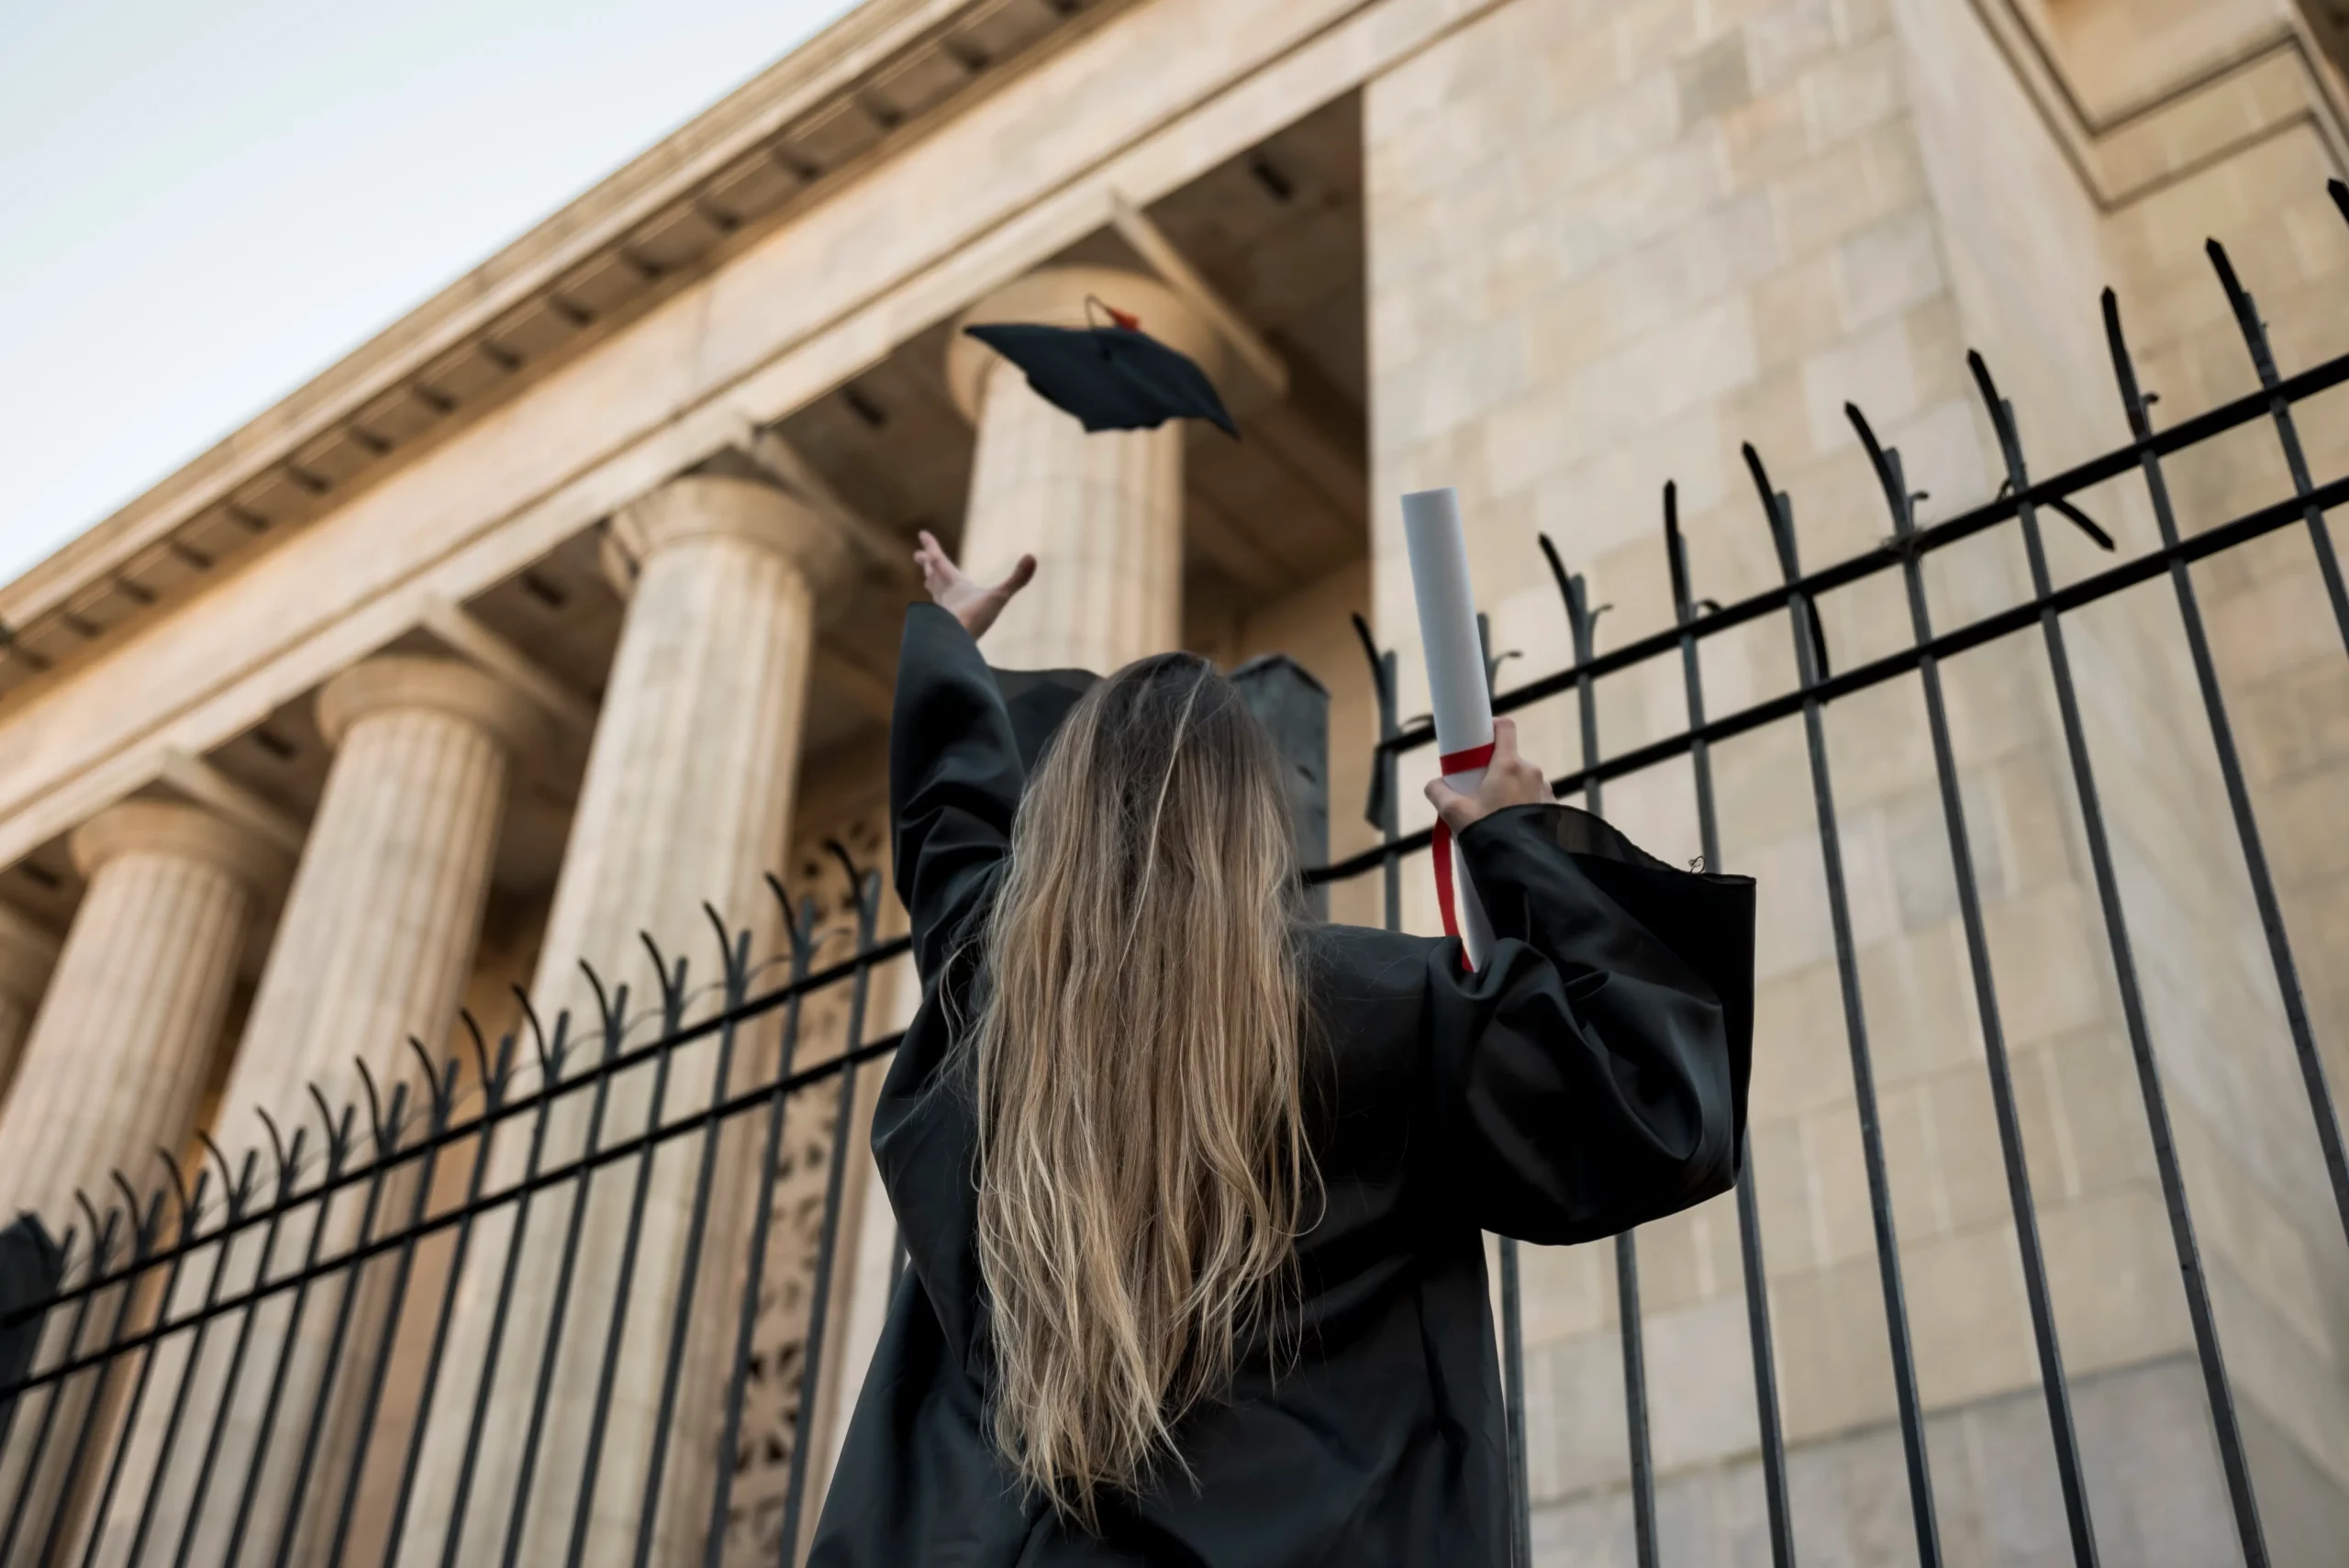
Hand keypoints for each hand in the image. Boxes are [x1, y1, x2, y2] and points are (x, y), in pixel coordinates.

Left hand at [914, 529, 1034, 641]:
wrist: (955, 649)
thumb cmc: (974, 621)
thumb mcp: (999, 598)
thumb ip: (1017, 579)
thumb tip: (1032, 557)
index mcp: (955, 584)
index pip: (939, 560)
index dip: (931, 546)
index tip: (922, 533)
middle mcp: (946, 596)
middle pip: (934, 575)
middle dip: (927, 563)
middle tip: (918, 555)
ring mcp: (945, 613)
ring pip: (935, 593)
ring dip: (932, 582)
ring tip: (928, 579)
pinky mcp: (946, 627)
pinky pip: (940, 612)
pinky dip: (939, 605)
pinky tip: (943, 611)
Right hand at [1424, 718, 1551, 834]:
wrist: (1523, 866)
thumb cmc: (1490, 834)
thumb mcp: (1455, 813)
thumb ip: (1439, 793)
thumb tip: (1433, 786)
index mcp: (1508, 765)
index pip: (1505, 727)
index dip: (1491, 727)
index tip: (1479, 737)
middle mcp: (1531, 772)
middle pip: (1509, 759)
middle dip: (1494, 770)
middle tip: (1477, 791)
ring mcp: (1546, 791)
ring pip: (1523, 781)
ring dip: (1510, 791)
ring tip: (1494, 815)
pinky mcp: (1554, 809)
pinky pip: (1535, 799)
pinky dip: (1523, 807)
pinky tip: (1512, 827)